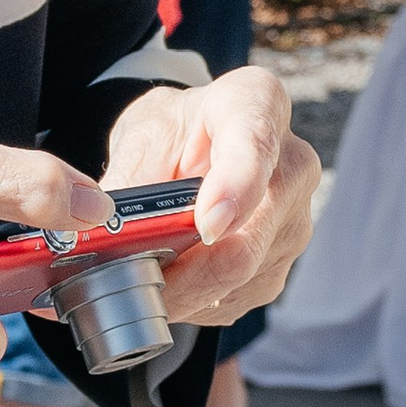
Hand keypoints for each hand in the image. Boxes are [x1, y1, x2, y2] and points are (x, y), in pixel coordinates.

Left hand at [99, 69, 319, 326]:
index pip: (255, 145)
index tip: (206, 226)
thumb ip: (133, 178)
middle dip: (181, 275)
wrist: (196, 147)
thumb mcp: (144, 133)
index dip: (235, 189)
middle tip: (124, 282)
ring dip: (180, 293)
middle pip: (246, 241)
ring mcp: (293, 222)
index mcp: (258, 105)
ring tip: (133, 277)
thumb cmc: (174, 132)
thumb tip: (112, 235)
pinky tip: (166, 280)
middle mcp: (292, 165)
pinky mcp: (280, 266)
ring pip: (239, 281)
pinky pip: (234, 299)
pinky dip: (192, 301)